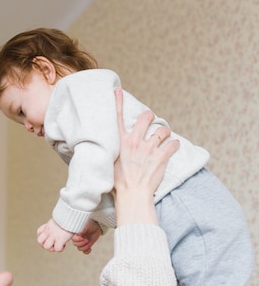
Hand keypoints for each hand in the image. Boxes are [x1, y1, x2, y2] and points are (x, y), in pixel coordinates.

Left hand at [37, 219, 73, 251]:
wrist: (71, 215)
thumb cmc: (68, 218)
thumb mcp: (58, 219)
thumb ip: (55, 225)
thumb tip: (58, 228)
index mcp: (48, 225)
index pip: (39, 232)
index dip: (44, 236)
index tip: (50, 236)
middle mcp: (49, 231)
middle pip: (39, 241)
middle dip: (45, 245)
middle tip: (53, 243)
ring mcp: (53, 235)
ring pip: (46, 246)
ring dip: (52, 248)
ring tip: (58, 244)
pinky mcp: (60, 238)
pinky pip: (57, 248)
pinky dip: (61, 248)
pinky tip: (64, 244)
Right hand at [72, 220, 102, 254]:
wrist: (96, 227)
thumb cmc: (90, 224)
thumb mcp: (86, 225)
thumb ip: (82, 229)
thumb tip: (79, 234)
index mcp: (75, 233)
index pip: (73, 238)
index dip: (77, 239)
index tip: (82, 237)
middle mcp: (77, 238)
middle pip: (75, 244)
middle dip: (81, 243)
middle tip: (87, 239)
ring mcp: (82, 242)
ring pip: (80, 248)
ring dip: (85, 247)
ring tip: (88, 242)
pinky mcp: (86, 245)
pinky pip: (84, 251)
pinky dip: (87, 251)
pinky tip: (90, 249)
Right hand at [113, 88, 178, 224]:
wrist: (132, 194)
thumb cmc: (119, 183)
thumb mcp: (110, 163)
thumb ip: (114, 151)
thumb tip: (114, 148)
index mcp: (120, 141)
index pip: (116, 117)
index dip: (117, 102)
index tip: (117, 91)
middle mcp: (135, 141)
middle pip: (145, 117)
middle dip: (149, 116)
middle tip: (151, 120)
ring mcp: (149, 148)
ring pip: (162, 130)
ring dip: (165, 132)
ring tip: (164, 137)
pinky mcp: (162, 156)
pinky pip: (174, 144)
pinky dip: (175, 145)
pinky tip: (175, 147)